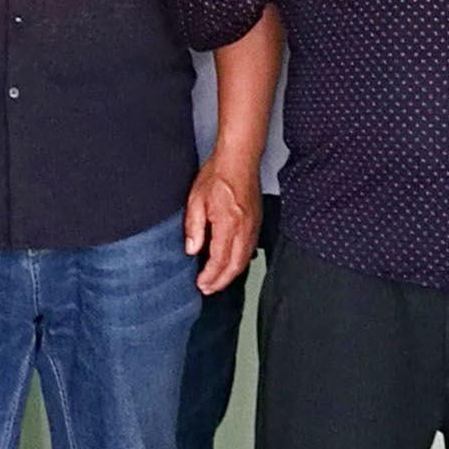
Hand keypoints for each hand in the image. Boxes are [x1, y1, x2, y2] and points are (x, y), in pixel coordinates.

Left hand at [182, 166, 259, 296]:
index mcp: (228, 224)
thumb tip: (192, 250)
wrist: (239, 160)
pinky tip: (230, 263)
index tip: (200, 284)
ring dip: (231, 274)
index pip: (219, 260)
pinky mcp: (256, 222)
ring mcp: (253, 226)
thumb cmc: (217, 176)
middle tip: (208, 289)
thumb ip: (194, 228)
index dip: (210, 277)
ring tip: (217, 281)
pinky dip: (240, 261)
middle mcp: (244, 229)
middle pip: (235, 265)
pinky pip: (250, 249)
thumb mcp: (195, 200)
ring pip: (245, 259)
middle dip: (221, 281)